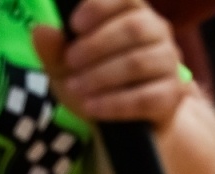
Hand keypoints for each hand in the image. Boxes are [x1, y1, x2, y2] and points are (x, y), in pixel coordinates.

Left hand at [32, 0, 186, 130]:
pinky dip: (116, 103)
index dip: (100, 7)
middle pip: (135, 29)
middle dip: (97, 45)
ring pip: (139, 63)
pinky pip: (147, 97)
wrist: (122, 121)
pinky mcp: (172, 96)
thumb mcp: (66, 65)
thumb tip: (42, 30)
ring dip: (102, 76)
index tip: (74, 25)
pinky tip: (92, 107)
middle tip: (71, 61)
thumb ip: (53, 48)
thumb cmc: (93, 81)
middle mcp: (158, 33)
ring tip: (76, 88)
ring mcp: (169, 64)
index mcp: (134, 13)